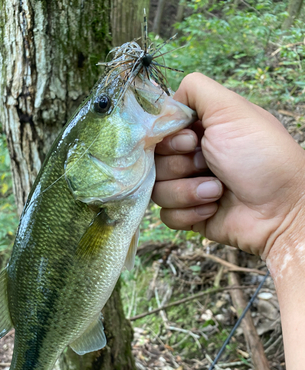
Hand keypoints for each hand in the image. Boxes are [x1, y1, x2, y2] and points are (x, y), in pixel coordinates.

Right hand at [152, 73, 304, 259]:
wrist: (280, 209)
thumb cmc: (261, 156)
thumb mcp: (230, 109)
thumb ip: (195, 90)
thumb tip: (166, 102)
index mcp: (199, 130)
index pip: (158, 132)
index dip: (168, 138)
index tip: (191, 140)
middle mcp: (191, 157)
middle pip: (153, 161)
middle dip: (180, 165)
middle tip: (208, 164)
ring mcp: (188, 187)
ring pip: (156, 190)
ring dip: (188, 191)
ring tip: (217, 190)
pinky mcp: (190, 215)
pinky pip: (167, 215)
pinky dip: (190, 212)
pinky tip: (213, 208)